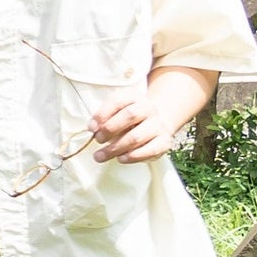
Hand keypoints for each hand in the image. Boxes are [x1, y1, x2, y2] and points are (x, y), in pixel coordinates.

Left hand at [91, 67, 215, 163]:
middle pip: (130, 116)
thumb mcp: (116, 112)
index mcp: (134, 97)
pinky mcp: (164, 142)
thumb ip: (103, 117)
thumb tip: (92, 128)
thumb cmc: (130, 119)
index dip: (102, 114)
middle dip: (110, 129)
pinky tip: (120, 158)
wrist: (159, 121)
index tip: (91, 128)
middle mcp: (148, 109)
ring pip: (136, 137)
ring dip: (115, 148)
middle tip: (98, 140)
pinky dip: (132, 157)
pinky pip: (149, 150)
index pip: (118, 101)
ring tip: (100, 156)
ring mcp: (158, 125)